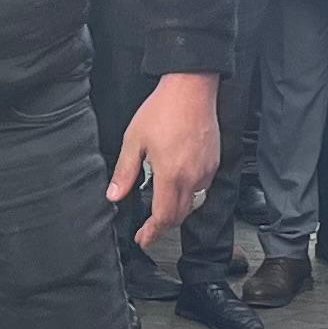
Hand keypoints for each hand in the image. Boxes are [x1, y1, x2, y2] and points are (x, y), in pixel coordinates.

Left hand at [112, 71, 222, 248]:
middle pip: (179, 215)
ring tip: (161, 210)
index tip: (143, 239)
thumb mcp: (134, 140)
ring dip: (176, 211)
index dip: (152, 232)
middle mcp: (192, 177)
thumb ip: (125, 172)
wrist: (191, 89)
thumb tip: (114, 195)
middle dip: (162, 226)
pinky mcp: (213, 163)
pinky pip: (201, 188)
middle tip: (148, 229)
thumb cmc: (163, 110)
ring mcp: (206, 171)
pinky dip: (188, 194)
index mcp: (170, 174)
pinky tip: (177, 186)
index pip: (163, 216)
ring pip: (192, 204)